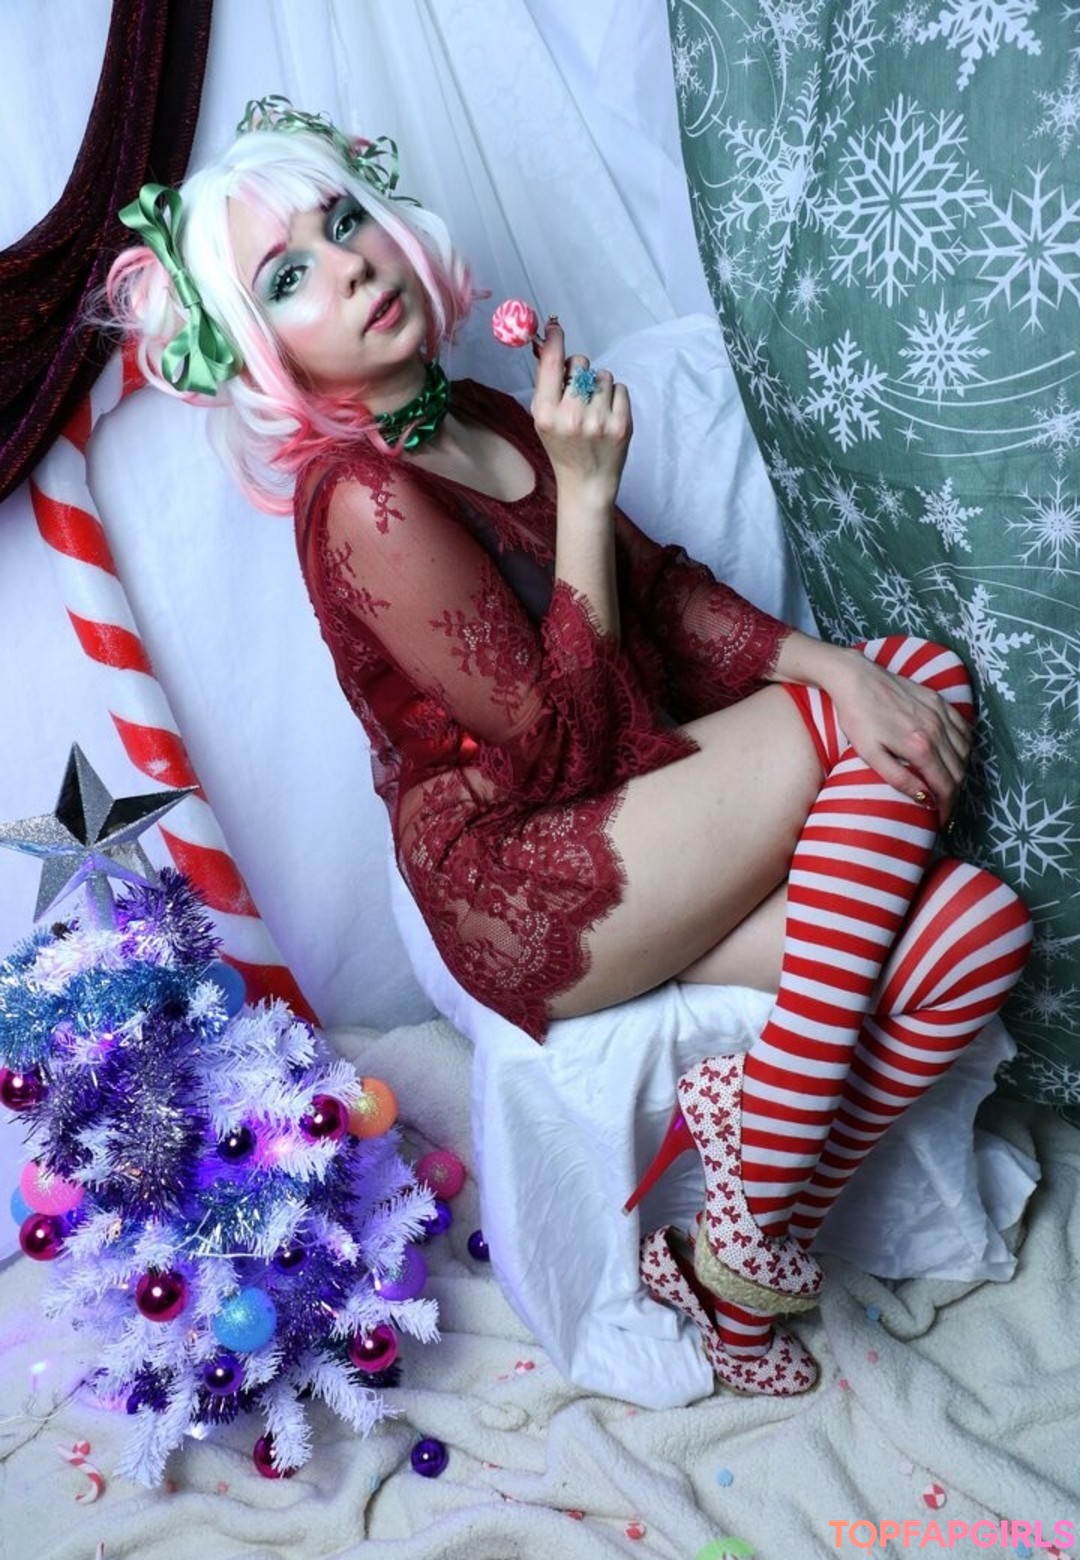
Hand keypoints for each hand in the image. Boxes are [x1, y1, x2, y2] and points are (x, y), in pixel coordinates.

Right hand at [530, 322, 631, 505]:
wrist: (587, 483)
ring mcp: (599, 421)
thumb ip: (546, 384)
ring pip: (603, 375)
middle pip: (580, 363)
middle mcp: (572, 416)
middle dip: (580, 371)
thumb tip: (548, 343)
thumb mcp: (543, 419)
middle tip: (578, 392)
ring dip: (599, 386)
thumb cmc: (563, 447)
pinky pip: (620, 388)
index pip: (550, 364)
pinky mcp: (621, 424)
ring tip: (594, 409)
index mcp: (547, 415)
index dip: (554, 340)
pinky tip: (607, 415)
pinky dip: (615, 397)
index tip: (555, 327)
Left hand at [819, 646, 971, 819]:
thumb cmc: (857, 717)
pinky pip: (964, 729)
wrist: (855, 679)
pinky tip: (955, 756)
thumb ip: (898, 778)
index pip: (945, 786)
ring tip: (948, 786)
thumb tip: (923, 799)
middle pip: (958, 772)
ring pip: (965, 752)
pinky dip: (965, 747)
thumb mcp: (870, 754)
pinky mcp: (939, 701)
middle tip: (944, 808)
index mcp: (919, 746)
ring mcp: (940, 713)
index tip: (941, 821)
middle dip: (954, 795)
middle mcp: (936, 730)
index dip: (946, 808)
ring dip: (960, 773)